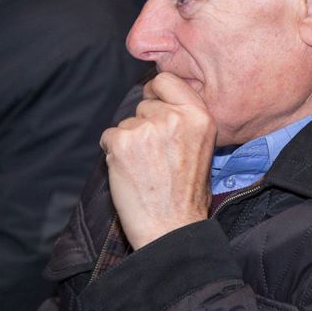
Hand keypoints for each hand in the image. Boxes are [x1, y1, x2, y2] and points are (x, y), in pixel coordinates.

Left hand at [99, 73, 215, 249]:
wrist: (171, 229)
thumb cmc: (186, 196)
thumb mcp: (203, 149)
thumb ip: (184, 120)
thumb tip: (157, 99)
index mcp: (200, 116)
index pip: (166, 81)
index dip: (156, 94)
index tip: (154, 108)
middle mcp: (174, 117)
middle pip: (144, 104)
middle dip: (143, 126)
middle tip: (154, 158)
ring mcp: (147, 129)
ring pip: (125, 123)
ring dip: (128, 142)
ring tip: (144, 170)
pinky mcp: (122, 143)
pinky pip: (108, 137)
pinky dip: (112, 154)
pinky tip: (130, 174)